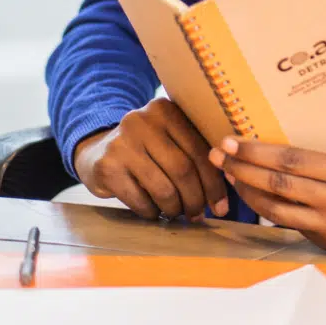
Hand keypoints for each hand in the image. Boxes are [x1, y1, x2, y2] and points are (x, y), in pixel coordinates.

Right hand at [74, 98, 228, 220]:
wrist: (97, 151)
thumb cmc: (146, 150)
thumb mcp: (169, 138)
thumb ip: (195, 152)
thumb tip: (228, 188)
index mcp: (166, 110)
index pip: (199, 150)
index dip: (214, 183)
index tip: (222, 206)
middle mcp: (143, 121)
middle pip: (183, 169)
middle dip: (195, 198)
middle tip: (198, 214)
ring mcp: (122, 143)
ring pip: (163, 188)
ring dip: (174, 209)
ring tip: (177, 214)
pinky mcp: (106, 166)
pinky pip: (140, 200)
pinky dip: (152, 212)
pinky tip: (154, 212)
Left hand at [209, 138, 325, 253]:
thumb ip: (321, 162)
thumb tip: (275, 155)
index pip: (289, 161)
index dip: (255, 152)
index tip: (230, 142)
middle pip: (277, 186)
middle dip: (242, 170)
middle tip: (218, 155)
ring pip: (278, 211)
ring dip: (249, 193)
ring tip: (231, 176)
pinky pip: (294, 227)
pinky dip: (272, 213)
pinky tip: (258, 200)